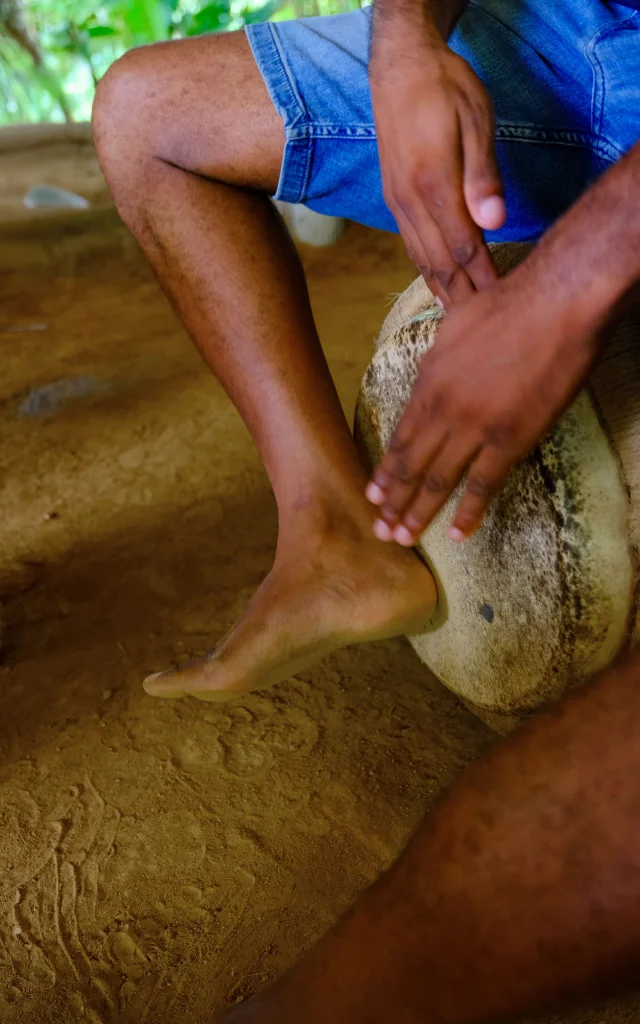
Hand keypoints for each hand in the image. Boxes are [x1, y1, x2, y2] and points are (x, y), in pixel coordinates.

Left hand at [366, 272, 601, 542]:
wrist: (554, 304)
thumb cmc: (508, 304)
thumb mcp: (453, 327)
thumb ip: (438, 360)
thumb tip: (431, 373)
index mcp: (429, 382)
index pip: (400, 437)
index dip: (385, 470)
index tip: (373, 495)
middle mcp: (443, 410)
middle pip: (411, 465)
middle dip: (393, 502)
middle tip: (380, 530)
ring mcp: (475, 428)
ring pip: (438, 480)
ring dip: (418, 513)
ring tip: (404, 538)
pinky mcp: (510, 439)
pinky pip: (483, 484)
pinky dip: (468, 512)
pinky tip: (455, 534)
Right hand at [370, 33, 505, 305]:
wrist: (398, 68)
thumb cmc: (444, 88)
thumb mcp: (475, 120)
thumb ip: (482, 175)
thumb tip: (494, 222)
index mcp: (433, 184)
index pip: (464, 247)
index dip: (484, 278)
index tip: (501, 302)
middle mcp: (409, 201)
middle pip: (440, 262)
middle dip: (463, 294)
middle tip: (483, 323)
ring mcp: (398, 202)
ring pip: (421, 258)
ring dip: (442, 290)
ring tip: (459, 316)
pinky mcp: (393, 198)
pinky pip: (411, 245)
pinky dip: (425, 271)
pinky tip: (436, 286)